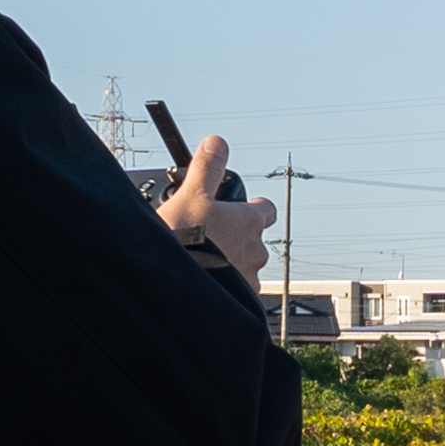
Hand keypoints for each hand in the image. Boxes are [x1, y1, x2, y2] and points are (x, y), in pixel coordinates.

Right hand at [158, 129, 270, 285]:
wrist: (178, 287)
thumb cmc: (185, 241)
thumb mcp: (191, 195)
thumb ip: (207, 168)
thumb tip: (217, 143)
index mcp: (249, 222)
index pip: (266, 210)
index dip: (254, 207)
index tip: (242, 208)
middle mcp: (256, 251)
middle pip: (254, 240)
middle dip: (236, 239)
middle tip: (210, 240)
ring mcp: (250, 279)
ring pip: (245, 268)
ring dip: (231, 265)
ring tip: (204, 265)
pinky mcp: (241, 302)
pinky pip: (238, 293)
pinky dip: (226, 289)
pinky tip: (207, 285)